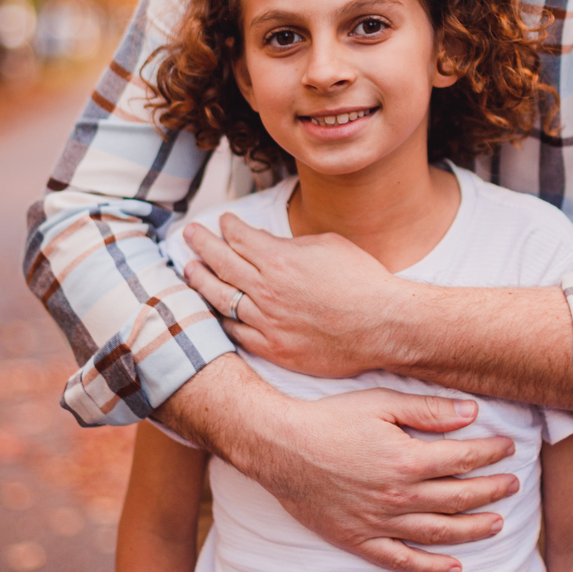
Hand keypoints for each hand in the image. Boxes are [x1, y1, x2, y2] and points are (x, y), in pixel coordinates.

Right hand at [165, 359, 519, 571]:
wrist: (279, 447)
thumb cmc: (330, 419)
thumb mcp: (381, 403)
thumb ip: (429, 411)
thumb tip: (473, 414)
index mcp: (407, 460)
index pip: (464, 459)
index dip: (491, 454)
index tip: (509, 449)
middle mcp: (399, 497)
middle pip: (459, 499)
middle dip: (491, 491)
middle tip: (513, 486)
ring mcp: (379, 523)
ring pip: (439, 533)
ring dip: (473, 530)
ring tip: (497, 524)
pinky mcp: (359, 540)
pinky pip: (402, 561)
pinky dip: (430, 569)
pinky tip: (454, 569)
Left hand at [182, 214, 404, 377]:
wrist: (383, 325)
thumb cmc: (361, 281)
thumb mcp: (326, 245)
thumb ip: (290, 245)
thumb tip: (269, 244)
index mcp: (278, 259)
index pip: (239, 238)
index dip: (227, 227)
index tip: (221, 222)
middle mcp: (265, 290)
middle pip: (220, 263)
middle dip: (201, 245)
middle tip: (189, 235)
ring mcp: (267, 322)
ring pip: (220, 299)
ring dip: (201, 281)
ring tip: (190, 270)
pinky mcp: (274, 349)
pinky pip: (236, 333)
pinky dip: (222, 319)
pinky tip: (215, 310)